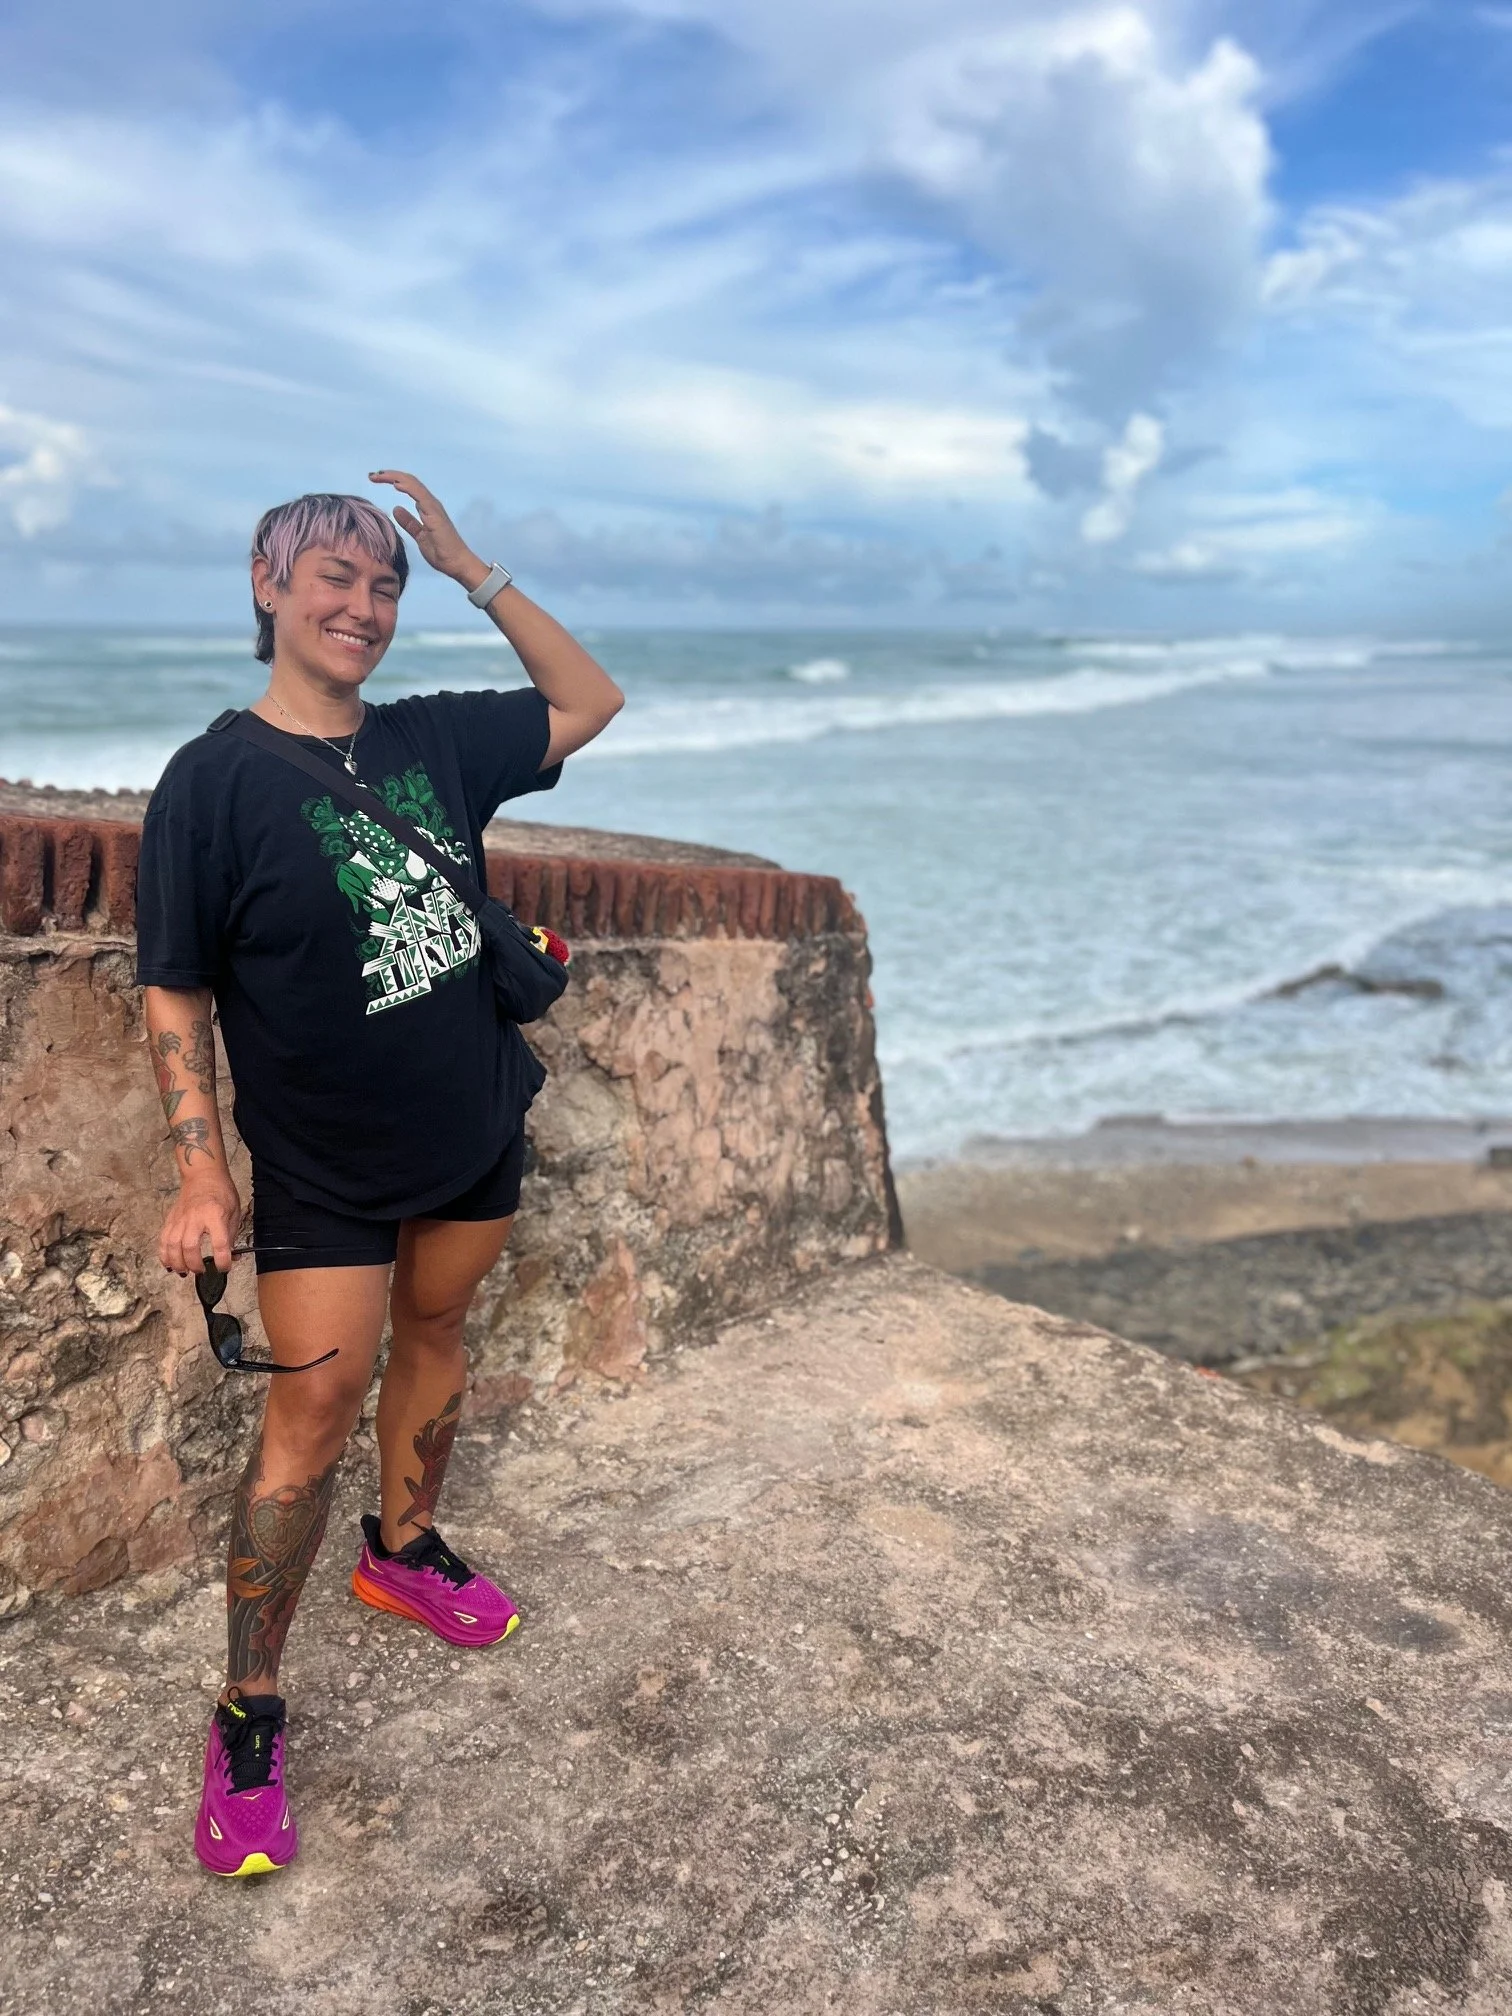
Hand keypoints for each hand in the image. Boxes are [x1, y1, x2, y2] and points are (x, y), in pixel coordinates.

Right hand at [159, 1172, 242, 1276]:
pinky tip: (169, 1264)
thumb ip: (231, 1236)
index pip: (220, 1242)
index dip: (222, 1260)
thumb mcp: (234, 1212)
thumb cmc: (221, 1193)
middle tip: (201, 1271)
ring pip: (172, 1245)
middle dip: (194, 1264)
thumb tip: (233, 1258)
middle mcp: (195, 1217)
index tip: (224, 1268)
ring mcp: (180, 1219)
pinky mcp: (170, 1220)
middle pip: (189, 1246)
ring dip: (177, 1263)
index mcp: (215, 1214)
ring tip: (184, 1272)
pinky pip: (163, 1240)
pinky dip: (164, 1255)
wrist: (203, 1175)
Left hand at [369, 470, 480, 584]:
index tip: (376, 479)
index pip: (408, 487)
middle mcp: (430, 503)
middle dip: (389, 475)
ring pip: (413, 484)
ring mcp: (433, 507)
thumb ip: (409, 522)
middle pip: (409, 482)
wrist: (456, 563)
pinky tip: (396, 484)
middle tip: (372, 475)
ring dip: (395, 477)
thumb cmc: (441, 552)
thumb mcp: (419, 536)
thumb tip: (396, 509)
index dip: (392, 480)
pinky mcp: (434, 513)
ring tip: (378, 475)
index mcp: (426, 507)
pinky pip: (420, 495)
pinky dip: (407, 487)